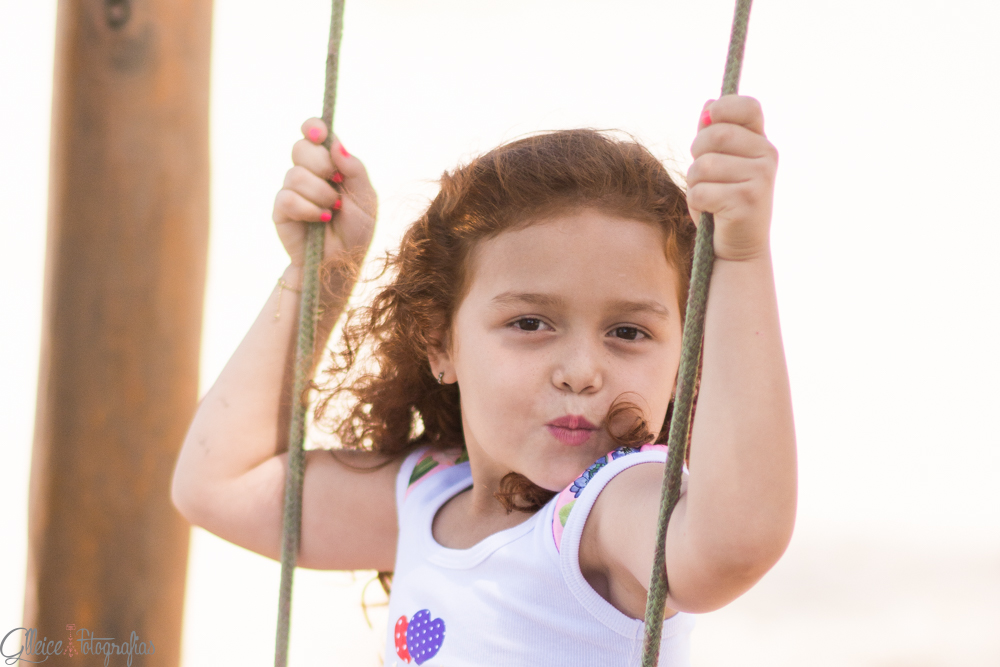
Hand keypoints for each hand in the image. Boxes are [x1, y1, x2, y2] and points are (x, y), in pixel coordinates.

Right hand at [272, 119, 377, 269]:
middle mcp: (308, 173)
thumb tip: (336, 144)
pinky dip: (309, 209)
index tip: (319, 135)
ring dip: (320, 194)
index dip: (313, 127)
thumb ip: (355, 170)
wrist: (342, 263)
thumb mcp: (366, 199)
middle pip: (301, 147)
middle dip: (321, 164)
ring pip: (295, 174)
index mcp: (330, 164)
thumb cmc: (356, 231)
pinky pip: (288, 198)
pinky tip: (320, 219)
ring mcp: (292, 190)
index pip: (314, 132)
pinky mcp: (281, 210)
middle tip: (337, 183)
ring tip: (332, 210)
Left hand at [686, 96, 777, 260]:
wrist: (739, 248)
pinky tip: (711, 212)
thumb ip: (714, 135)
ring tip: (708, 196)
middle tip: (703, 174)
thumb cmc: (723, 202)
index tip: (709, 121)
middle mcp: (767, 157)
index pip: (747, 107)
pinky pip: (700, 192)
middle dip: (697, 154)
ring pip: (703, 166)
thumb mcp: (719, 164)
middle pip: (715, 135)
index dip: (723, 108)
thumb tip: (708, 105)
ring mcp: (759, 179)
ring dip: (694, 183)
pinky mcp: (746, 202)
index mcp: (761, 143)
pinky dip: (696, 204)